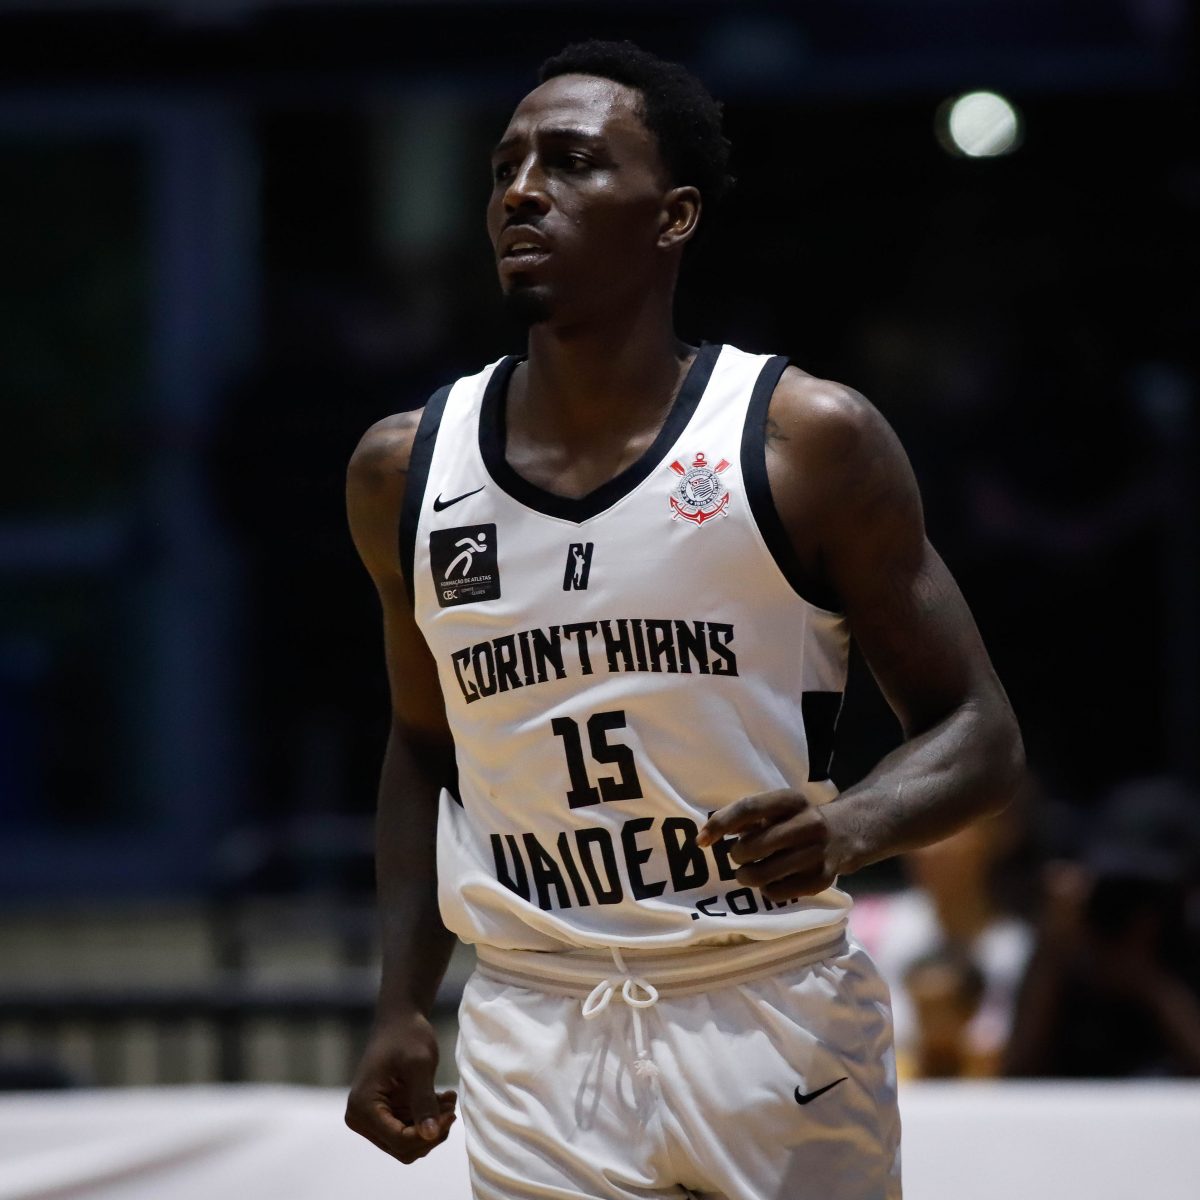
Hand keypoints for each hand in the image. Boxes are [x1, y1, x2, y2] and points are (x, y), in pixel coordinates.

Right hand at [345, 1011, 456, 1162]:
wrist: (400, 1020)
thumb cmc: (408, 1036)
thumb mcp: (419, 1065)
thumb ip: (423, 1100)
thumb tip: (431, 1135)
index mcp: (363, 1106)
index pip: (399, 1140)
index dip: (428, 1134)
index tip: (450, 1112)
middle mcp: (361, 1118)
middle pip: (403, 1148)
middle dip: (431, 1132)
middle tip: (450, 1107)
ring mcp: (371, 1119)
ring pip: (408, 1144)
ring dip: (433, 1127)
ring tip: (448, 1099)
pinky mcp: (383, 1116)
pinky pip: (409, 1132)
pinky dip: (428, 1121)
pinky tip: (442, 1099)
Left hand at [697, 789, 841, 899]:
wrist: (846, 834)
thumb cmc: (797, 819)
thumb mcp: (778, 808)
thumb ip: (747, 816)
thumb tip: (709, 833)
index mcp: (792, 800)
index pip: (749, 808)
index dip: (720, 824)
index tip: (702, 840)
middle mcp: (808, 824)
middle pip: (754, 846)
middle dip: (737, 855)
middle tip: (738, 856)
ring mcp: (817, 853)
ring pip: (764, 874)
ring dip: (746, 876)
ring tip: (748, 872)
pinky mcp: (822, 879)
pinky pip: (778, 892)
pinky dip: (767, 889)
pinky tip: (770, 881)